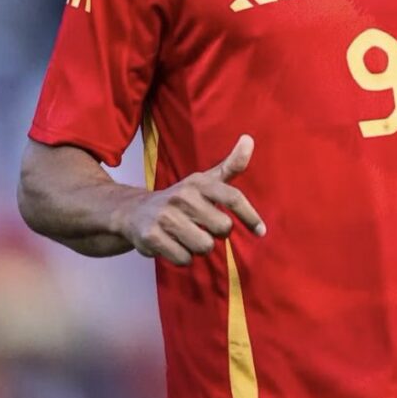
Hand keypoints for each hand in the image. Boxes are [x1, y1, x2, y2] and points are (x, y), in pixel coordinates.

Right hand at [112, 135, 264, 264]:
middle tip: (205, 228)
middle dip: (218, 234)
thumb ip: (231, 165)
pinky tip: (174, 246)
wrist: (135, 212)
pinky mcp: (151, 236)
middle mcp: (182, 196)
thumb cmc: (182, 198)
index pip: (233, 197)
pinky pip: (184, 259)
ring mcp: (165, 216)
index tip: (261, 231)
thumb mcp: (206, 181)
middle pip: (223, 228)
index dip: (250, 215)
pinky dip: (184, 258)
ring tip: (189, 237)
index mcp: (199, 182)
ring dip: (201, 248)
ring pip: (204, 246)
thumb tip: (249, 139)